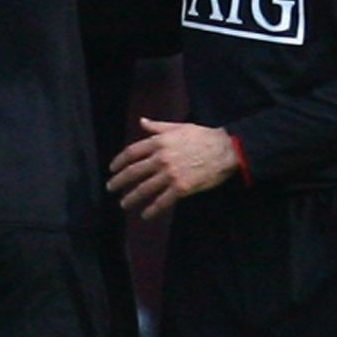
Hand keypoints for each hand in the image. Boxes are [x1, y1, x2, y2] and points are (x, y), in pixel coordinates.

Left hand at [107, 119, 239, 218]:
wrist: (226, 150)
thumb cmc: (203, 136)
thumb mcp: (179, 127)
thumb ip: (158, 127)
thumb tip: (141, 121)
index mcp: (159, 142)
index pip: (131, 153)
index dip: (118, 162)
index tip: (112, 169)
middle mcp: (161, 158)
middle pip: (133, 172)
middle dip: (119, 181)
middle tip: (111, 188)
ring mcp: (170, 174)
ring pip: (144, 189)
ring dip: (131, 198)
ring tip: (124, 204)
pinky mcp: (181, 188)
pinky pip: (162, 201)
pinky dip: (152, 210)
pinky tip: (145, 215)